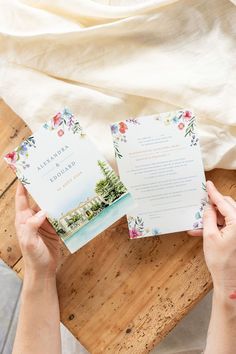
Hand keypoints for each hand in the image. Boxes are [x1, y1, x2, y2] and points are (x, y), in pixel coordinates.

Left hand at [15, 181, 59, 277]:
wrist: (43, 270)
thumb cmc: (33, 257)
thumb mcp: (29, 242)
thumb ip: (31, 226)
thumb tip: (43, 211)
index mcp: (23, 219)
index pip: (22, 199)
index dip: (23, 186)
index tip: (27, 173)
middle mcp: (34, 218)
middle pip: (38, 199)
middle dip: (43, 188)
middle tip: (51, 176)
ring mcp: (45, 223)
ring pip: (50, 206)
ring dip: (56, 198)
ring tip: (64, 186)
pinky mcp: (54, 228)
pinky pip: (59, 215)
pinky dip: (64, 209)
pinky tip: (71, 202)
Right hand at [188, 181, 235, 296]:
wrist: (230, 281)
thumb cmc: (221, 261)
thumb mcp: (209, 236)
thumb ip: (208, 218)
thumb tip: (207, 207)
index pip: (224, 202)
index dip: (214, 193)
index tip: (208, 184)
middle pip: (228, 207)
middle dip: (213, 206)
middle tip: (201, 204)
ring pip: (226, 216)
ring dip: (213, 218)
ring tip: (198, 222)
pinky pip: (227, 225)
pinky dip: (216, 226)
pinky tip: (203, 230)